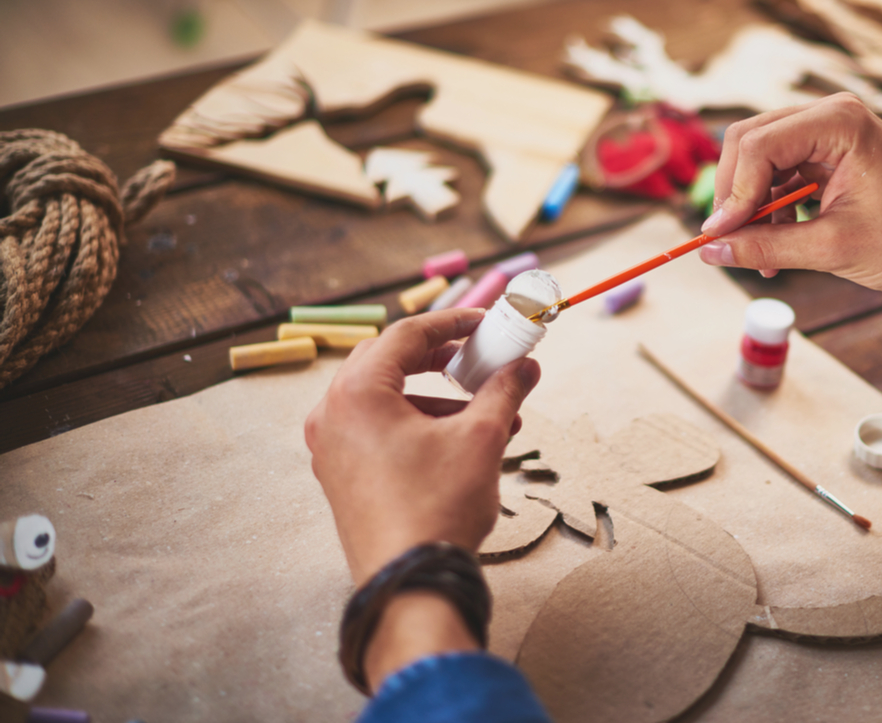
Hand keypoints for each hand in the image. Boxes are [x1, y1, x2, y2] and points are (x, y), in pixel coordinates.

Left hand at [305, 308, 539, 585]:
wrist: (410, 582)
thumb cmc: (436, 509)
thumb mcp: (481, 439)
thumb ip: (504, 391)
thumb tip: (525, 366)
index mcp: (357, 394)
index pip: (405, 336)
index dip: (452, 323)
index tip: (484, 322)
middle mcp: (333, 416)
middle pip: (389, 362)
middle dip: (442, 357)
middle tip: (479, 356)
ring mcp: (333, 449)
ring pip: (387, 399)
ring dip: (438, 396)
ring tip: (489, 411)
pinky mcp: (342, 476)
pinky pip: (379, 430)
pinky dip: (419, 424)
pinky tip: (463, 440)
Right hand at [698, 93, 881, 290]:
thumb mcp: (832, 249)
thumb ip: (765, 247)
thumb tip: (709, 251)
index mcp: (839, 122)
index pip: (758, 145)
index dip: (733, 194)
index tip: (719, 238)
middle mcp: (829, 114)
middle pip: (749, 143)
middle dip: (735, 197)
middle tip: (728, 243)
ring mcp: (826, 131)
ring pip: (757, 160)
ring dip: (750, 208)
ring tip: (759, 257)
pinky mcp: (826, 153)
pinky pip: (777, 174)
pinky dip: (768, 209)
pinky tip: (775, 248)